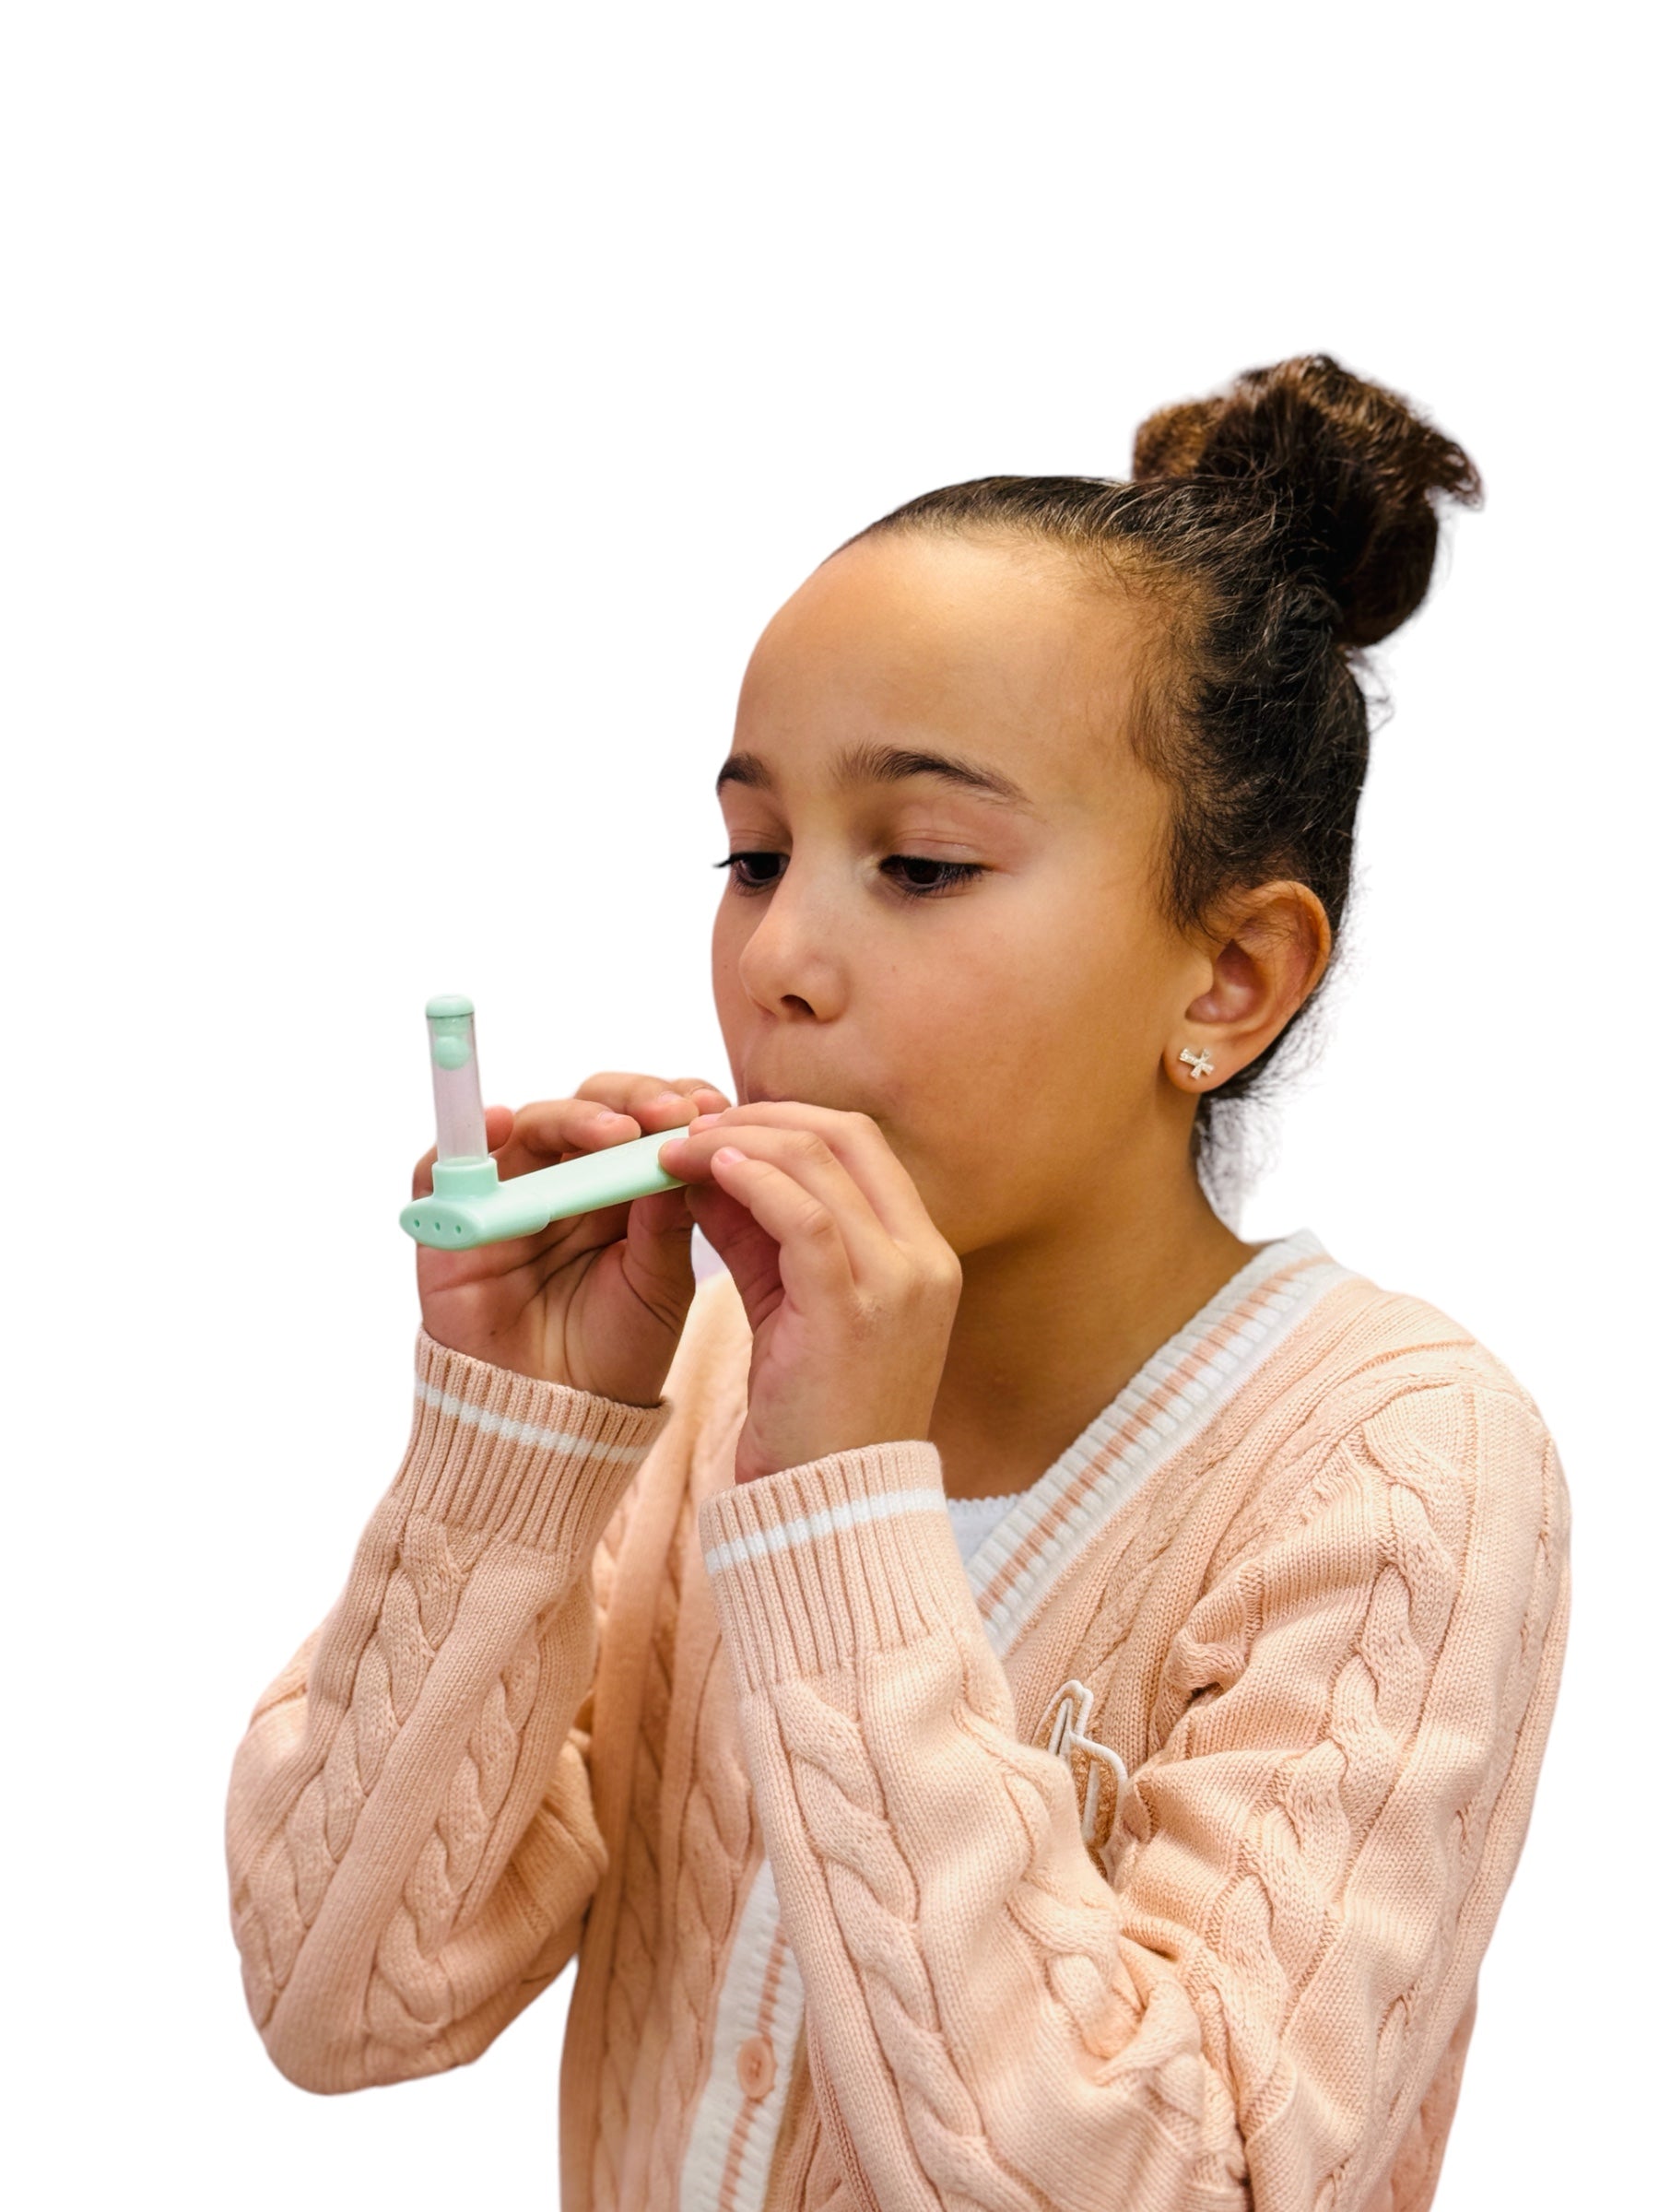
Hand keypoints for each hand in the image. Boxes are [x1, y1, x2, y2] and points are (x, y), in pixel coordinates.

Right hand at [411, 1072, 731, 1399]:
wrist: (559, 1421)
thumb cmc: (615, 1353)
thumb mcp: (659, 1282)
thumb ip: (666, 1217)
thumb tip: (680, 1143)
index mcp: (617, 1190)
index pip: (639, 1121)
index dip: (670, 1102)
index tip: (711, 1105)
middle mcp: (561, 1181)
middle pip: (587, 1109)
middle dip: (631, 1099)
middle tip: (668, 1113)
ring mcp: (506, 1197)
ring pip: (529, 1125)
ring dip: (572, 1117)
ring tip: (615, 1133)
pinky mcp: (452, 1223)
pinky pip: (442, 1166)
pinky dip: (466, 1137)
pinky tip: (504, 1123)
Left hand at [655, 1103, 961, 1484]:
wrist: (833, 1508)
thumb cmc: (811, 1415)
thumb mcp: (790, 1306)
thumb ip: (759, 1234)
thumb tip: (707, 1165)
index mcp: (922, 1254)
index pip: (862, 1145)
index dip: (788, 1119)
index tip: (722, 1124)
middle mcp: (923, 1259)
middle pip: (847, 1135)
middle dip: (763, 1115)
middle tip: (692, 1124)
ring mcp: (897, 1283)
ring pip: (821, 1163)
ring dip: (742, 1141)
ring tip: (679, 1148)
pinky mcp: (853, 1312)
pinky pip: (806, 1217)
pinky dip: (754, 1181)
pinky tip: (708, 1173)